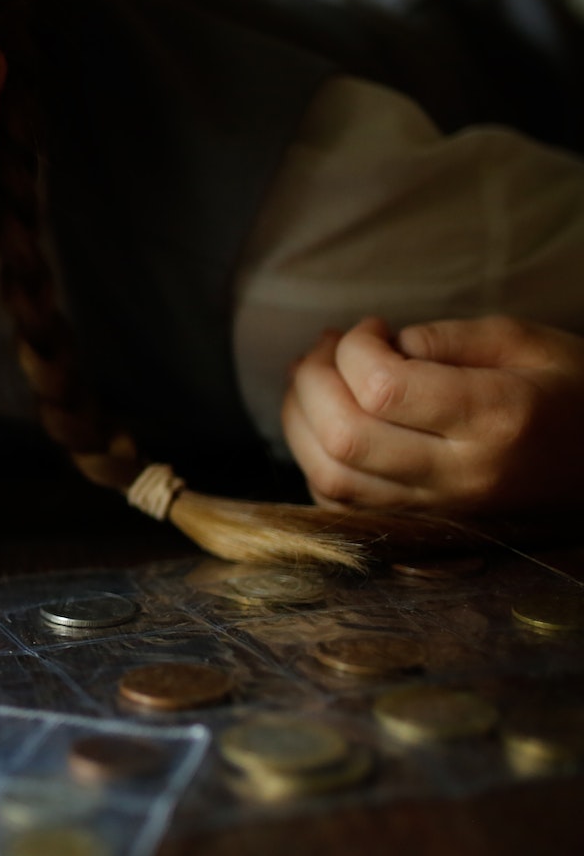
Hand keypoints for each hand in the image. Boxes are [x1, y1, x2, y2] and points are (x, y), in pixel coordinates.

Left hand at [280, 315, 583, 512]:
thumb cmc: (572, 394)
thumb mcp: (528, 342)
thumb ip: (449, 337)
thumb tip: (381, 343)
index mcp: (495, 420)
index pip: (384, 390)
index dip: (355, 349)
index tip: (373, 327)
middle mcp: (460, 476)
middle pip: (344, 437)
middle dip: (312, 380)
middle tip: (327, 348)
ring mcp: (436, 510)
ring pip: (330, 477)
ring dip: (299, 420)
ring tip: (315, 378)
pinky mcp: (419, 527)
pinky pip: (339, 505)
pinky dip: (315, 460)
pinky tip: (327, 423)